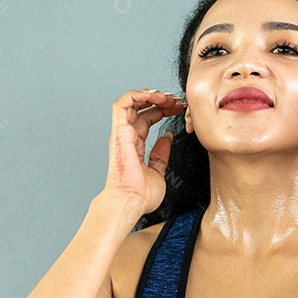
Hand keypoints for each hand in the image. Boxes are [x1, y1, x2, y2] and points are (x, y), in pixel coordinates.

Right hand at [103, 89, 185, 213]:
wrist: (130, 202)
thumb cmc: (140, 195)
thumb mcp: (158, 171)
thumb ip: (161, 154)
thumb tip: (166, 138)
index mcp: (134, 145)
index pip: (147, 119)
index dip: (162, 110)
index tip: (178, 109)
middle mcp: (126, 136)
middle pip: (141, 108)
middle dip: (160, 100)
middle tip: (177, 101)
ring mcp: (122, 133)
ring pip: (131, 102)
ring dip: (149, 95)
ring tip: (167, 97)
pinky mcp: (119, 131)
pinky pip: (122, 104)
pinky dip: (137, 95)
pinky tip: (154, 96)